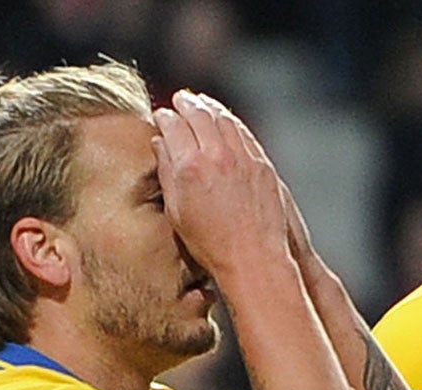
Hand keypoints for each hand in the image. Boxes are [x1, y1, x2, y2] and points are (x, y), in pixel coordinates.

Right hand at [151, 90, 291, 286]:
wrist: (253, 258)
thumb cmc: (210, 244)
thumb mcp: (177, 212)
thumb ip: (166, 173)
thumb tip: (160, 143)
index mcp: (190, 167)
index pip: (173, 127)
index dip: (165, 118)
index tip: (161, 116)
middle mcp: (216, 156)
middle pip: (198, 115)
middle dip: (186, 104)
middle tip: (180, 99)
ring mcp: (242, 158)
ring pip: (223, 119)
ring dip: (210, 107)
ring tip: (201, 103)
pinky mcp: (261, 164)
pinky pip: (244, 133)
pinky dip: (231, 121)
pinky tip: (226, 121)